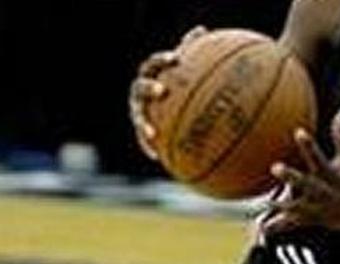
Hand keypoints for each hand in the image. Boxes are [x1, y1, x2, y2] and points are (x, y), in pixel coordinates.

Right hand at [128, 26, 207, 159]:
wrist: (161, 108)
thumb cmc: (175, 86)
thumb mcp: (182, 70)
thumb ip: (189, 51)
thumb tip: (201, 29)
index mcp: (150, 77)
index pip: (153, 65)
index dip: (162, 61)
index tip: (176, 59)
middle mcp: (140, 94)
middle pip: (140, 88)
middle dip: (149, 88)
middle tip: (163, 90)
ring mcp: (138, 113)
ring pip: (138, 119)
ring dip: (144, 126)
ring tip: (153, 135)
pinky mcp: (141, 131)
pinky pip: (143, 141)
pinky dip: (148, 148)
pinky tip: (156, 158)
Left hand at [263, 109, 339, 233]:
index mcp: (329, 173)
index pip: (318, 156)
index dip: (309, 145)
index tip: (299, 132)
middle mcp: (320, 190)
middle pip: (303, 182)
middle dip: (291, 176)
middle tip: (276, 167)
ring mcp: (314, 206)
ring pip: (294, 206)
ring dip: (278, 204)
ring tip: (264, 202)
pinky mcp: (310, 219)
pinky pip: (291, 223)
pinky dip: (276, 226)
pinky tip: (262, 228)